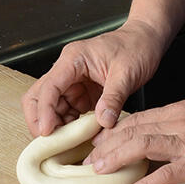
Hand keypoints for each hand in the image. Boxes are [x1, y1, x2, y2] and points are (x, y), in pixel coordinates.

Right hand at [21, 20, 165, 135]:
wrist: (145, 40)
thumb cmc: (136, 47)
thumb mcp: (127, 73)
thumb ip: (114, 97)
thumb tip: (103, 122)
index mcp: (73, 59)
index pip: (49, 87)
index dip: (44, 112)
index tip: (47, 132)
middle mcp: (67, 70)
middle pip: (38, 96)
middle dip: (39, 120)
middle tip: (49, 142)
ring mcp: (72, 82)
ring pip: (51, 107)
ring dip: (55, 125)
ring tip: (65, 143)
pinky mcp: (81, 92)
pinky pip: (67, 111)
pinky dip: (68, 125)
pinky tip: (77, 137)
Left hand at [87, 97, 184, 183]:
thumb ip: (178, 122)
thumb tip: (156, 134)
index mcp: (179, 111)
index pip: (137, 119)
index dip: (113, 132)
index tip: (97, 145)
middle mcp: (179, 123)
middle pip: (133, 130)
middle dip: (106, 146)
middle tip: (88, 162)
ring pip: (143, 146)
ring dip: (117, 159)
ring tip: (99, 172)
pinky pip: (168, 173)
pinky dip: (148, 182)